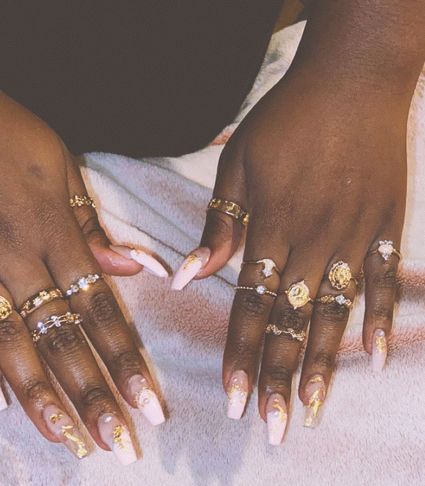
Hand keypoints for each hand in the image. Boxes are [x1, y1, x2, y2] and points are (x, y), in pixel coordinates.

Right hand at [0, 31, 166, 462]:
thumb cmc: (10, 136)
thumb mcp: (63, 171)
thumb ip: (94, 226)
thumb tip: (137, 269)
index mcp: (55, 232)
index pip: (100, 309)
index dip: (125, 359)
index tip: (148, 403)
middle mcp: (17, 257)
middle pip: (62, 338)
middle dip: (92, 394)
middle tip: (117, 443)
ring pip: (11, 344)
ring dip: (42, 396)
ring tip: (70, 440)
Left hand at [172, 71, 410, 441]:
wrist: (352, 78)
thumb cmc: (287, 119)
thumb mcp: (238, 165)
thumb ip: (218, 226)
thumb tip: (186, 275)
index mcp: (272, 225)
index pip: (249, 304)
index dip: (238, 352)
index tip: (231, 398)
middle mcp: (314, 239)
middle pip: (291, 320)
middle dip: (278, 376)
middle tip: (273, 428)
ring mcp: (354, 233)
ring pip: (336, 311)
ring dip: (324, 363)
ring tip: (314, 408)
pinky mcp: (385, 223)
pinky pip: (382, 279)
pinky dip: (379, 319)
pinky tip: (372, 358)